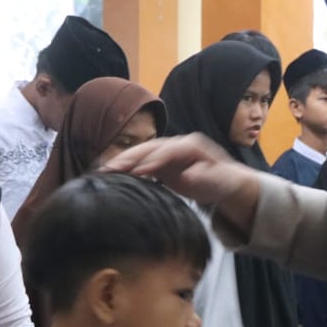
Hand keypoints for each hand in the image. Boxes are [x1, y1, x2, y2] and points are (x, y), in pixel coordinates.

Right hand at [102, 134, 257, 208]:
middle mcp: (176, 145)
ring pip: (141, 153)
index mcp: (191, 146)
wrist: (222, 180)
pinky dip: (125, 168)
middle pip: (150, 148)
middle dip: (130, 157)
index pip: (169, 151)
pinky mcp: (160, 163)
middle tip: (111, 169)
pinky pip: (139, 163)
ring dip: (122, 161)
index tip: (139, 172)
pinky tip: (109, 176)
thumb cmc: (223, 181)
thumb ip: (205, 178)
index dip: (153, 161)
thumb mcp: (219, 181)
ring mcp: (166, 152)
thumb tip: (188, 176)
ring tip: (103, 172)